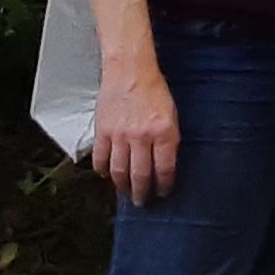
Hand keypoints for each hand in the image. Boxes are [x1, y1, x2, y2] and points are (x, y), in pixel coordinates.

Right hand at [90, 65, 180, 205]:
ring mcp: (120, 135)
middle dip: (143, 192)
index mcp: (164, 132)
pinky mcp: (103, 132)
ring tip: (126, 192)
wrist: (130, 71)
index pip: (165, 168)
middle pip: (141, 175)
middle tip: (143, 202)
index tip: (164, 192)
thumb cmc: (155, 90)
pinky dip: (103, 171)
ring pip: (119, 171)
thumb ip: (169, 139)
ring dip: (123, 186)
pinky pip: (101, 159)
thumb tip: (164, 163)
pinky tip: (106, 176)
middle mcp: (142, 137)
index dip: (165, 184)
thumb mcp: (172, 114)